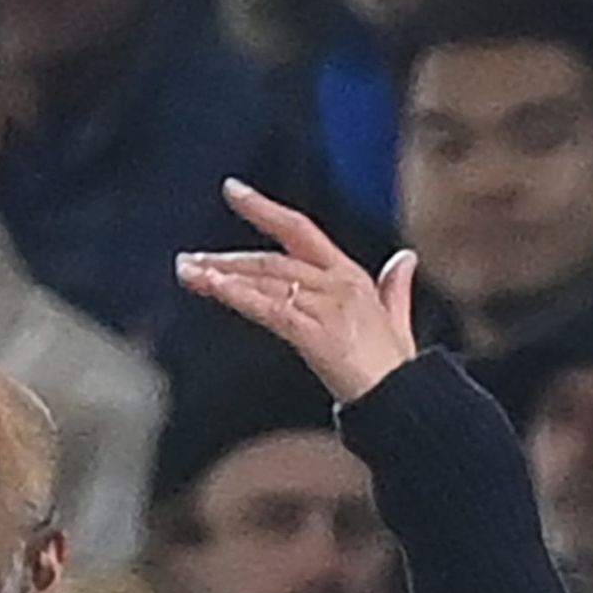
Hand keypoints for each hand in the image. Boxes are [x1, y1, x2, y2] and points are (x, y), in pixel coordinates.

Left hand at [178, 179, 419, 403]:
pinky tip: (213, 288)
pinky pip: (271, 308)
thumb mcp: (398, 321)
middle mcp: (337, 283)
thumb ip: (396, 288)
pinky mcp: (316, 333)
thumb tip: (404, 259)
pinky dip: (240, 296)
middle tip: (188, 260)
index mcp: (350, 276)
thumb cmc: (396, 369)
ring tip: (187, 272)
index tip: (233, 191)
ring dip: (221, 276)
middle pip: (272, 259)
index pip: (300, 230)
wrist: (405, 401)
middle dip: (226, 259)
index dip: (265, 208)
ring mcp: (327, 306)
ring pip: (265, 281)